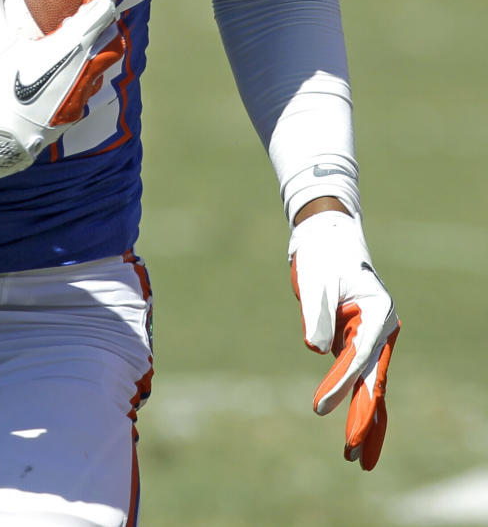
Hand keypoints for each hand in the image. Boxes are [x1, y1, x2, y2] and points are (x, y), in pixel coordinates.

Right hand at [0, 0, 123, 177]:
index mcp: (67, 49)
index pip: (100, 9)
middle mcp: (83, 72)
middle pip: (108, 36)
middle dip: (103, 14)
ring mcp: (79, 97)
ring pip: (101, 62)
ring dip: (94, 42)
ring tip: (76, 29)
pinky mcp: (70, 115)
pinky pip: (88, 84)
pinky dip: (83, 67)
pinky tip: (62, 66)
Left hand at [289, 210, 399, 469]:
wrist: (326, 238)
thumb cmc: (323, 256)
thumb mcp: (317, 280)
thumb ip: (317, 313)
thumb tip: (316, 349)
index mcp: (378, 312)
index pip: (357, 355)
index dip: (339, 383)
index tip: (319, 407)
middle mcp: (381, 330)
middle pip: (374, 380)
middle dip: (364, 416)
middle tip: (353, 450)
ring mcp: (372, 338)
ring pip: (373, 386)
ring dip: (367, 419)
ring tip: (359, 458)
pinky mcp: (357, 342)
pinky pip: (362, 378)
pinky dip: (360, 403)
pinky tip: (359, 432)